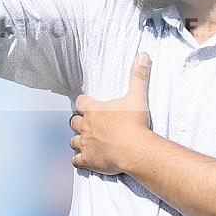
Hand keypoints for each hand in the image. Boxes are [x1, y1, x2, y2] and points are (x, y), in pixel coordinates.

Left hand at [69, 52, 151, 174]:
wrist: (135, 150)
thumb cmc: (134, 124)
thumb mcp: (137, 96)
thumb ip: (138, 76)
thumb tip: (142, 55)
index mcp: (94, 110)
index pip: (80, 102)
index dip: (83, 103)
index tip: (87, 104)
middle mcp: (86, 126)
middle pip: (73, 122)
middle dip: (79, 123)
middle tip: (89, 125)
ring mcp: (86, 144)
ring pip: (73, 141)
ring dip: (78, 141)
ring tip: (86, 142)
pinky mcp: (88, 160)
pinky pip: (76, 161)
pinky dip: (79, 160)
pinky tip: (84, 160)